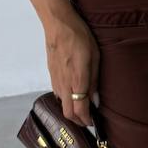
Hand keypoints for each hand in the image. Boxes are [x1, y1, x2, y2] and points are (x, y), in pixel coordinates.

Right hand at [44, 10, 99, 127]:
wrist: (58, 25)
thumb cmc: (79, 37)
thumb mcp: (94, 56)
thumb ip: (94, 80)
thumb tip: (95, 100)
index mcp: (77, 80)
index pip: (80, 110)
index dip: (87, 120)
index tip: (94, 122)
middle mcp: (64, 84)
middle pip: (68, 113)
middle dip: (79, 121)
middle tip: (89, 119)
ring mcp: (56, 80)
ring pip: (62, 104)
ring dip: (72, 110)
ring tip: (83, 107)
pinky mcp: (51, 75)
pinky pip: (58, 94)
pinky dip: (66, 100)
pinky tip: (73, 93)